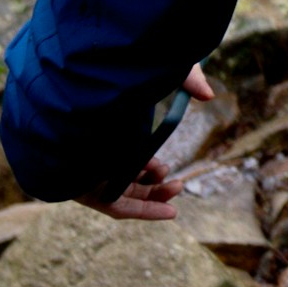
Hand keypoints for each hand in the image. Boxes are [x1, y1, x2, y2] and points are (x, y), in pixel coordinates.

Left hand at [96, 67, 213, 221]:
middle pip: (126, 179)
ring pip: (126, 194)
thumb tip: (209, 96)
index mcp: (102, 136)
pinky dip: (144, 212)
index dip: (147, 166)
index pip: (124, 157)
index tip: (162, 166)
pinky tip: (171, 213)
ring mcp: (89, 175)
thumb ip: (188, 80)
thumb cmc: (116, 75)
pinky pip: (117, 207)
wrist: (79, 90)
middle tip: (177, 183)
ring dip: (154, 198)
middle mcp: (94, 157)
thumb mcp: (159, 73)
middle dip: (155, 185)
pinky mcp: (85, 191)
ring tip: (176, 186)